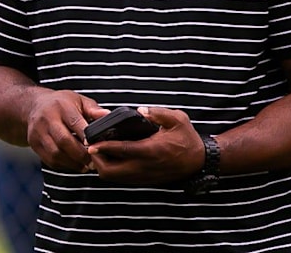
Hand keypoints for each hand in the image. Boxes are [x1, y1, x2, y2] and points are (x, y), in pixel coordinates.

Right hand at [25, 90, 106, 171]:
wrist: (33, 105)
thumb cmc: (60, 103)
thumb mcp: (78, 100)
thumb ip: (93, 109)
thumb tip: (107, 116)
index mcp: (61, 106)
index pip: (74, 122)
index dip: (86, 136)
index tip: (97, 146)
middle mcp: (47, 118)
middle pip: (64, 140)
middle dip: (81, 154)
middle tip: (93, 161)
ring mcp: (38, 132)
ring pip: (56, 153)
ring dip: (73, 163)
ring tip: (85, 165)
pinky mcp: (33, 143)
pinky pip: (49, 160)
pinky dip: (63, 165)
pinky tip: (73, 164)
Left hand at [87, 106, 203, 183]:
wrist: (199, 160)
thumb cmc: (187, 138)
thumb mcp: (177, 119)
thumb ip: (158, 113)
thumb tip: (140, 110)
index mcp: (151, 150)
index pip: (121, 151)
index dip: (103, 147)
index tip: (91, 142)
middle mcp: (145, 167)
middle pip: (110, 172)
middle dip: (97, 160)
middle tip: (93, 146)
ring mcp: (143, 176)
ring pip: (114, 178)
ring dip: (103, 166)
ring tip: (99, 151)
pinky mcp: (144, 181)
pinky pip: (122, 179)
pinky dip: (112, 170)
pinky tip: (111, 158)